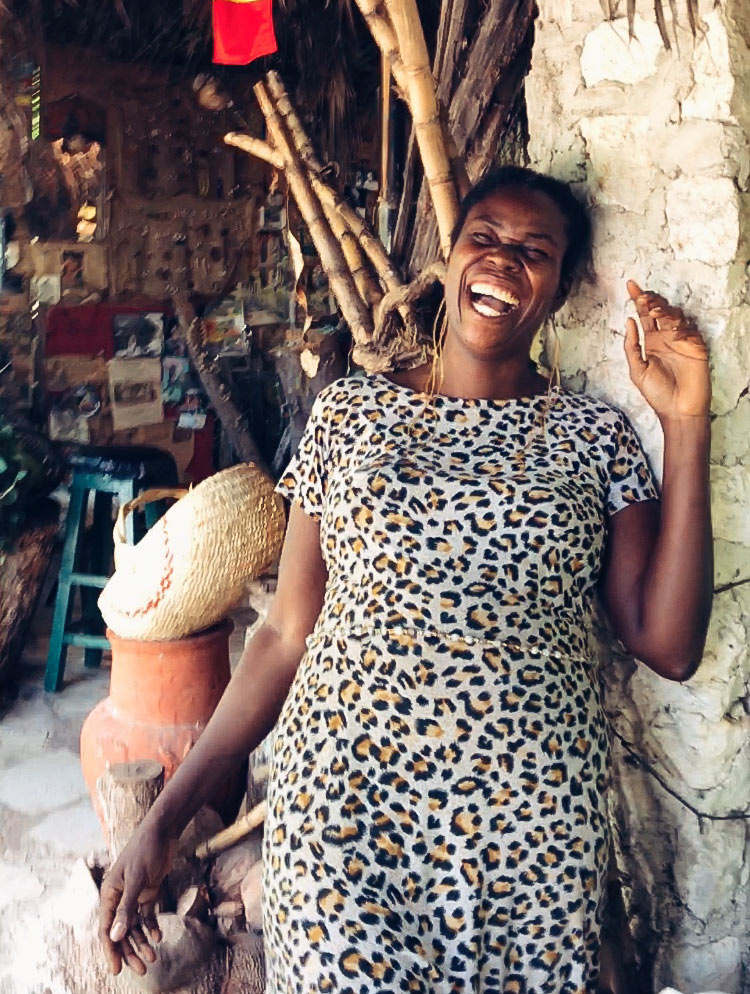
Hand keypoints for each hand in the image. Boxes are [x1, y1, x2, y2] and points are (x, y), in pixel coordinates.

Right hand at [98, 824, 175, 974]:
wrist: (163, 831)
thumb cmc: (146, 850)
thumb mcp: (137, 880)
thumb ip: (127, 908)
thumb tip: (115, 936)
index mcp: (109, 894)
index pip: (106, 928)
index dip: (111, 950)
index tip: (117, 970)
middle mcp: (119, 897)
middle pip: (121, 931)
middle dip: (130, 950)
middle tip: (143, 969)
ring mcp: (134, 895)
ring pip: (134, 925)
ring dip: (142, 941)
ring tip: (153, 957)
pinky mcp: (148, 891)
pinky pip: (146, 914)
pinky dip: (151, 926)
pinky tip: (158, 936)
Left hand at [624, 280, 710, 420]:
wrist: (677, 410)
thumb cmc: (657, 394)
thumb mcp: (637, 370)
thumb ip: (632, 346)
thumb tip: (629, 321)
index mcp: (651, 342)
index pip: (644, 315)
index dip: (638, 300)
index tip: (630, 285)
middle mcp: (666, 338)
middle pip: (660, 311)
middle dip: (651, 300)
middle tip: (642, 298)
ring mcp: (682, 341)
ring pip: (675, 316)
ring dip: (664, 310)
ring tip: (654, 313)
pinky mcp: (696, 347)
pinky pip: (689, 330)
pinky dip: (680, 327)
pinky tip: (672, 332)